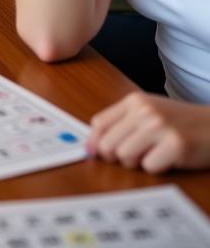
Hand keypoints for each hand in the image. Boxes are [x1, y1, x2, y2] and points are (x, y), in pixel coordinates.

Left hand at [88, 92, 209, 172]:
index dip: (94, 142)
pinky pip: (149, 167)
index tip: (94, 153)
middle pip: (108, 143)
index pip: (99, 123)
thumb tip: (91, 147)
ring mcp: (160, 127)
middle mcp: (145, 111)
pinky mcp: (176, 145)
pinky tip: (166, 159)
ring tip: (151, 155)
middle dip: (114, 156)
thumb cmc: (178, 122)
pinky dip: (155, 168)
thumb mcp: (148, 112)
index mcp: (134, 101)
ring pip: (125, 156)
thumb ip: (120, 123)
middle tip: (131, 156)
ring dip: (136, 163)